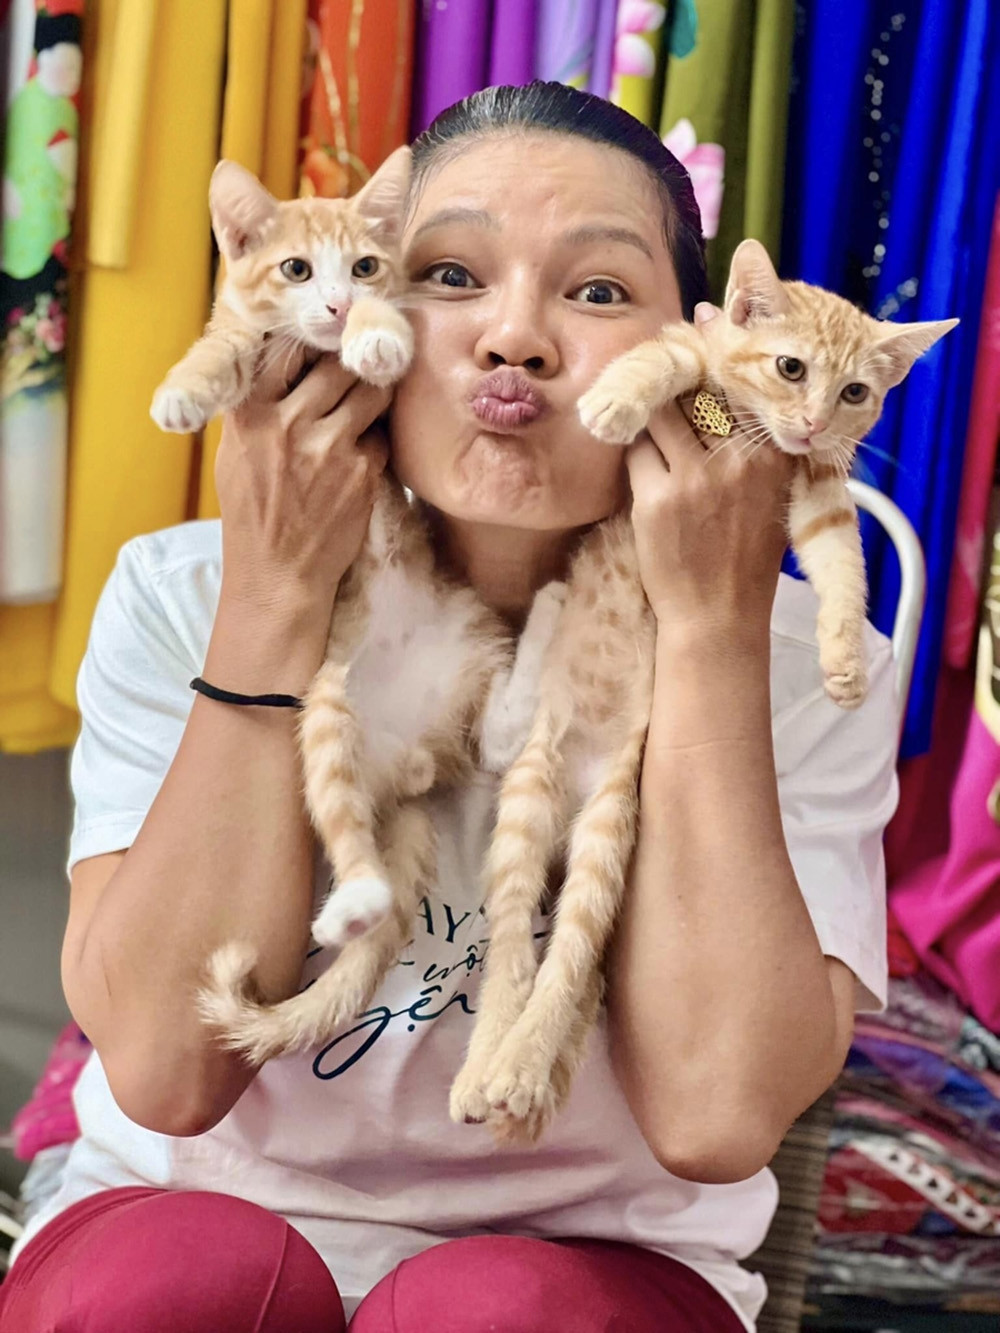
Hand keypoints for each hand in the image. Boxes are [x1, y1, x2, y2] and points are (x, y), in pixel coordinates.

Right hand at [214, 344, 390, 617]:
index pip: (286, 349)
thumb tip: (287, 363)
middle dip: (351, 363)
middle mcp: (288, 424)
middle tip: (360, 364)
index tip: (324, 336)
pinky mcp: (362, 473)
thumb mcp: (235, 454)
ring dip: (373, 392)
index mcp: (250, 415)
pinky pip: (380, 436)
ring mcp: (329, 448)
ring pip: (369, 392)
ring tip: (368, 400)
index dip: (311, 339)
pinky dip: (375, 439)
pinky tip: (363, 452)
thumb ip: (257, 408)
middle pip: (337, 364)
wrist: (278, 575)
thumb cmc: (253, 514)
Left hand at [626, 304, 793, 642]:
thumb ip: (758, 449)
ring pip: (661, 414)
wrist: (719, 617)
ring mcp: (698, 477)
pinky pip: (637, 451)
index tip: (706, 322)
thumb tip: (736, 397)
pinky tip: (638, 457)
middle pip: (699, 388)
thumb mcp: (772, 496)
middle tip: (660, 346)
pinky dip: (635, 451)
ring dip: (649, 408)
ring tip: (641, 402)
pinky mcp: (659, 497)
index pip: (745, 384)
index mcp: (775, 454)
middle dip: (677, 367)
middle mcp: (740, 459)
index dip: (721, 351)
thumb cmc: (745, 558)